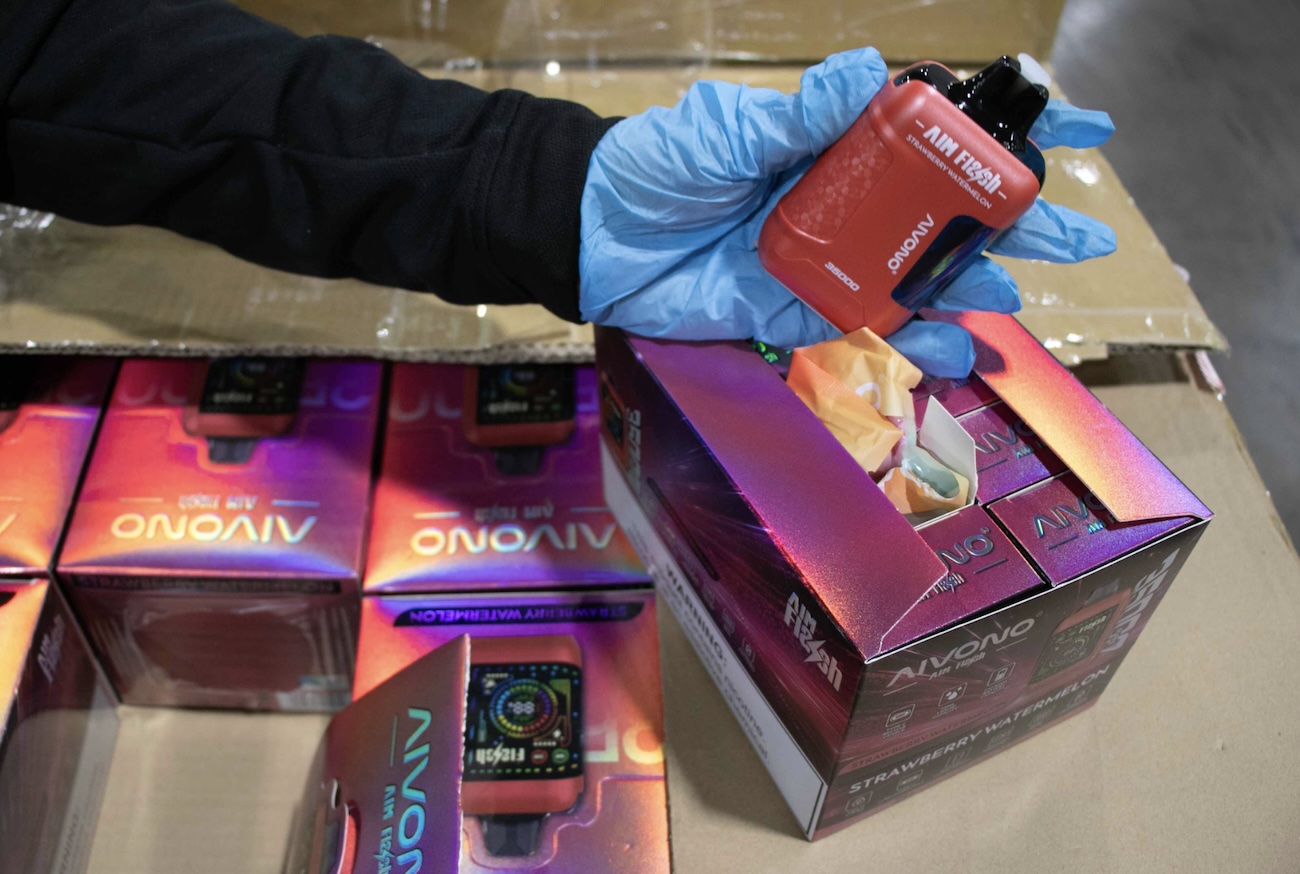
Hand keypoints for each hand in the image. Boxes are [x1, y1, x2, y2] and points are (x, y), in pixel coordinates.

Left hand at [578, 48, 1116, 376]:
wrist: (594, 237)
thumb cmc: (656, 166)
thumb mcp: (728, 131)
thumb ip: (797, 117)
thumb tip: (867, 71)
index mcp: (834, 144)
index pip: (934, 132)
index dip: (1003, 129)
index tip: (1076, 124)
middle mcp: (843, 202)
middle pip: (943, 212)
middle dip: (1012, 222)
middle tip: (1079, 236)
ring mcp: (826, 260)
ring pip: (917, 276)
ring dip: (973, 287)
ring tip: (1024, 295)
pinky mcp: (799, 312)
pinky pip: (868, 327)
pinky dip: (914, 339)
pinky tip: (958, 347)